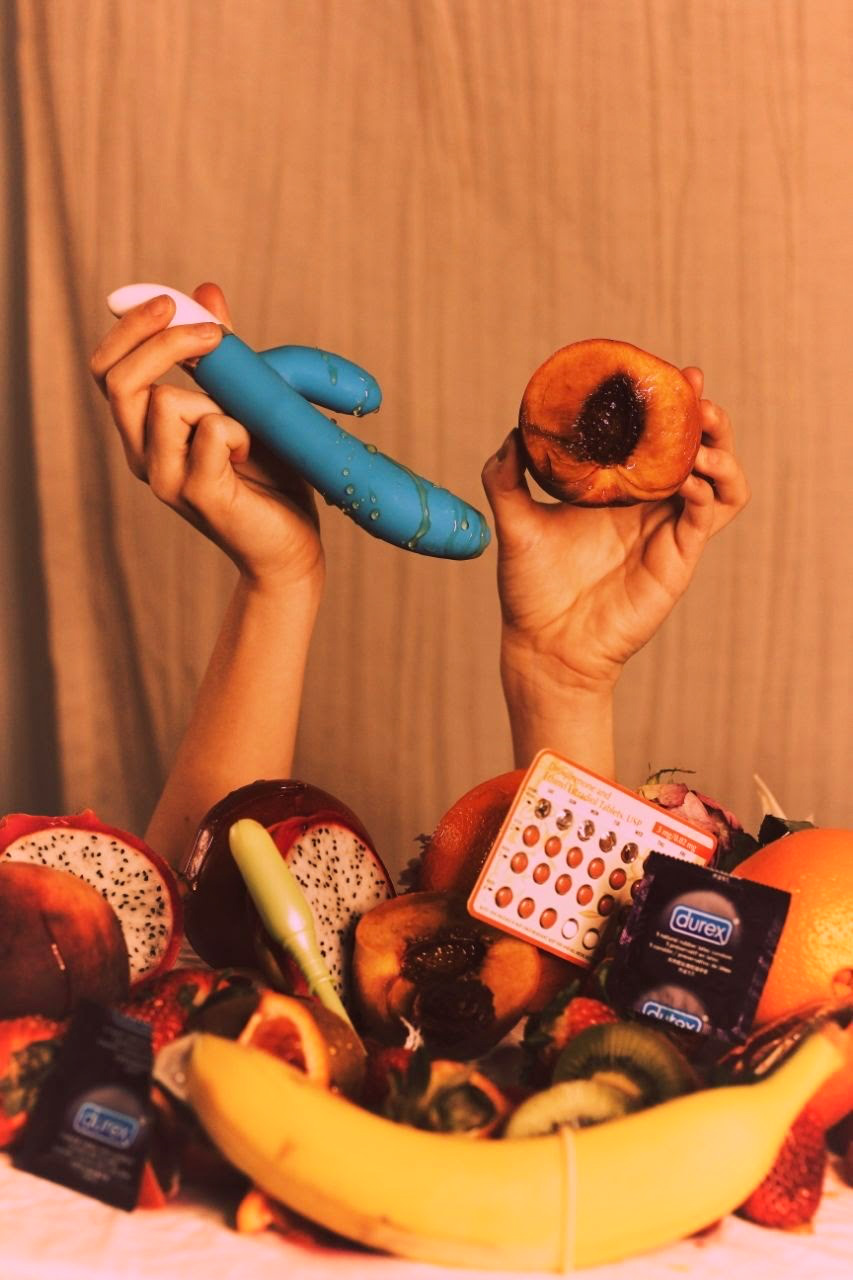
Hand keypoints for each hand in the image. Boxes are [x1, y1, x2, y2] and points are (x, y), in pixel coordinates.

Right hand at [89, 283, 323, 590]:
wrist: (292, 546)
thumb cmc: (272, 474)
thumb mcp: (248, 401)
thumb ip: (222, 354)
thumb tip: (206, 292)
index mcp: (145, 431)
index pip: (108, 368)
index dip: (131, 328)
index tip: (172, 302)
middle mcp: (143, 455)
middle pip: (116, 379)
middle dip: (160, 341)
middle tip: (214, 334)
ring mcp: (165, 479)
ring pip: (165, 402)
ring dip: (215, 399)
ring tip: (246, 429)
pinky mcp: (198, 495)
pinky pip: (209, 432)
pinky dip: (237, 430)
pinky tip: (251, 453)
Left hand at [481, 369, 749, 694]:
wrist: (543, 643)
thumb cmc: (531, 589)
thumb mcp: (514, 521)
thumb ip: (506, 475)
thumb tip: (513, 432)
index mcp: (618, 491)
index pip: (658, 439)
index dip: (672, 406)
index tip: (670, 374)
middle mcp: (649, 507)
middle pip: (700, 452)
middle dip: (705, 417)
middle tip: (693, 392)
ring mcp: (667, 533)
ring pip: (722, 483)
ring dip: (721, 452)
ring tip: (702, 434)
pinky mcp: (677, 561)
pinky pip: (708, 518)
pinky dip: (707, 492)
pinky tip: (688, 480)